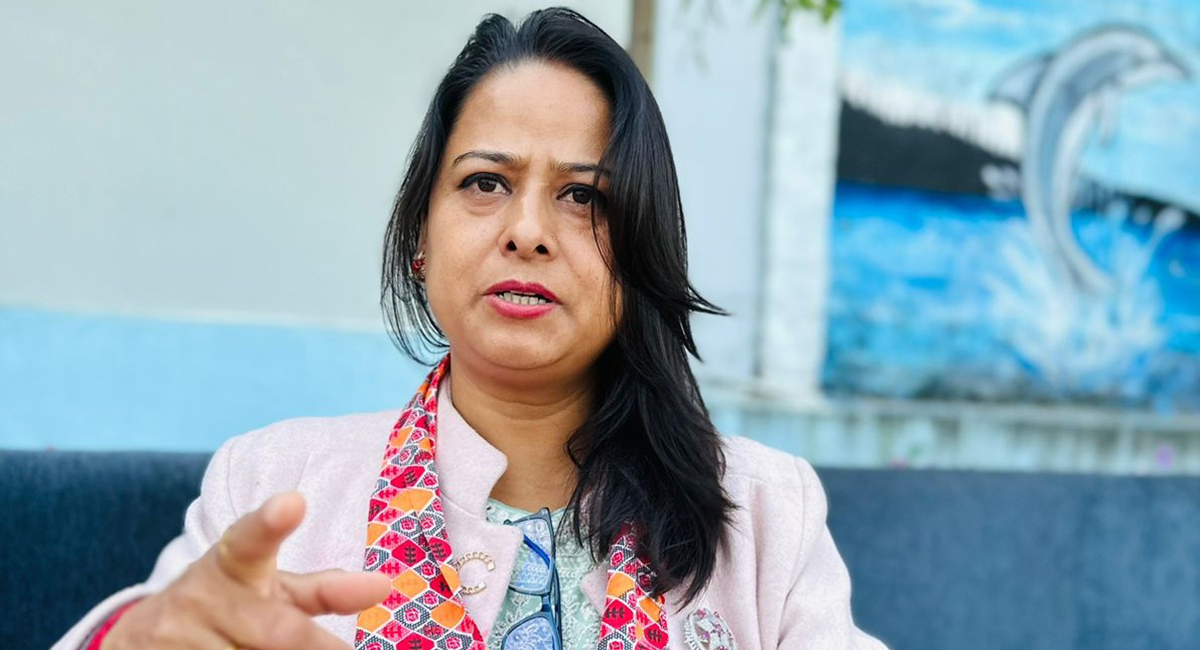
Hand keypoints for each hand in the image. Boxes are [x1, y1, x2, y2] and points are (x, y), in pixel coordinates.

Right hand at [101, 491, 390, 648]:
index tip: (291, 503)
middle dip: (316, 649)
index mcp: (233, 563)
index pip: (250, 539)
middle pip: (277, 633)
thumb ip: (324, 589)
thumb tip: (385, 586)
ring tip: (282, 648)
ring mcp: (178, 637)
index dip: (269, 522)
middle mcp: (204, 596)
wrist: (139, 638)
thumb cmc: (228, 607)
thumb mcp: (269, 588)